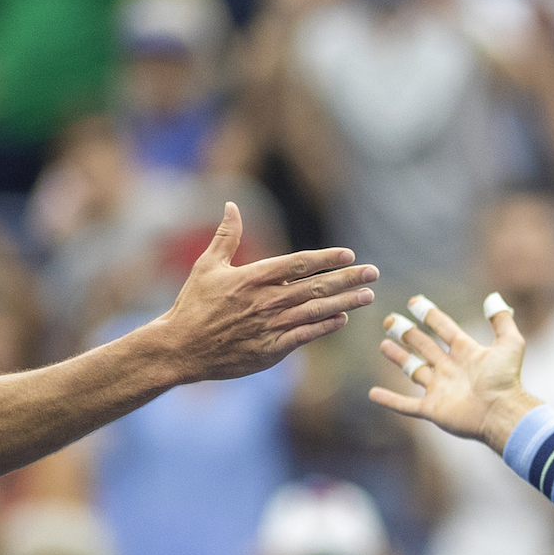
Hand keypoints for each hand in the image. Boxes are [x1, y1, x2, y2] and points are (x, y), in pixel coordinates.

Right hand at [157, 204, 377, 381]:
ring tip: (368, 295)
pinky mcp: (269, 350)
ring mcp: (269, 327)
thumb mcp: (207, 266)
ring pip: (316, 311)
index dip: (326, 258)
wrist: (180, 348)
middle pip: (315, 286)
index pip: (298, 264)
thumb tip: (232, 204)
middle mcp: (265, 301)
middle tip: (373, 273)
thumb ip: (226, 236)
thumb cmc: (193, 305)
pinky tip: (343, 318)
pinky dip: (325, 327)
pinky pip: (304, 336)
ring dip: (345, 302)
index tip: (349, 254)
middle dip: (348, 278)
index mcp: (252, 278)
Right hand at [369, 295, 536, 447]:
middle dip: (407, 333)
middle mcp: (450, 368)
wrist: (501, 412)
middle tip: (389, 320)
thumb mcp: (510, 343)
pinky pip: (406, 405)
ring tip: (383, 345)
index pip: (443, 328)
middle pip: (424, 346)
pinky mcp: (432, 409)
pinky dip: (389, 400)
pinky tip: (373, 394)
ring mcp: (440, 389)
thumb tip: (493, 297)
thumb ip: (501, 320)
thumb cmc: (506, 379)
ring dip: (398, 358)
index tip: (413, 302)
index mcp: (466, 352)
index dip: (429, 314)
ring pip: (414, 370)